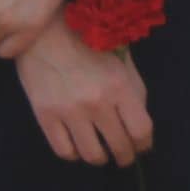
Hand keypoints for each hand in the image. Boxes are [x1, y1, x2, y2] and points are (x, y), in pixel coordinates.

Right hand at [13, 20, 153, 167]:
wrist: (44, 32)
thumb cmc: (87, 42)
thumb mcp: (121, 59)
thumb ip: (134, 90)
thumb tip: (139, 123)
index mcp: (120, 86)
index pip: (141, 130)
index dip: (145, 144)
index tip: (143, 147)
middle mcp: (96, 103)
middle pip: (119, 146)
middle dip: (126, 156)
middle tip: (124, 156)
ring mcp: (69, 112)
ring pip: (91, 155)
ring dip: (101, 158)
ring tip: (102, 153)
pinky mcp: (45, 117)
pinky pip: (64, 151)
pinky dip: (75, 154)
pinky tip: (78, 146)